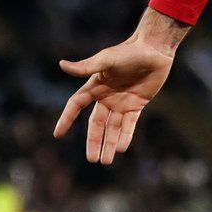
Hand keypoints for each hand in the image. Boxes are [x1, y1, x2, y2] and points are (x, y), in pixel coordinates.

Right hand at [54, 10, 189, 163]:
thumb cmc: (128, 51)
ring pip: (113, 128)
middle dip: (93, 142)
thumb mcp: (106, 60)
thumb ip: (85, 66)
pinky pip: (129, 124)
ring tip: (106, 161)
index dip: (66, 119)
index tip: (57, 134)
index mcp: (95, 86)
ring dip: (109, 144)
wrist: (154, 49)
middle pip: (96, 124)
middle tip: (91, 160)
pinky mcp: (137, 104)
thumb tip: (61, 65)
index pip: (76, 105)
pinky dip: (125, 136)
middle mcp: (106, 96)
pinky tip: (121, 149)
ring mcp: (121, 102)